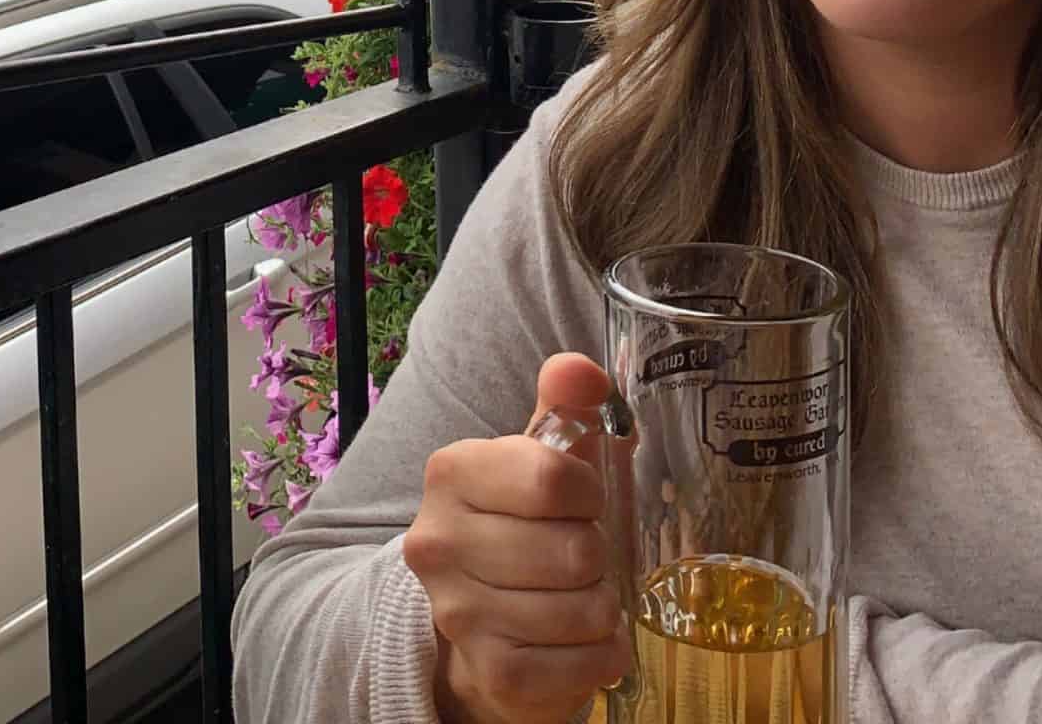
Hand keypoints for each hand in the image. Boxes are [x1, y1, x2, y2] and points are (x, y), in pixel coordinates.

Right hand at [406, 353, 629, 723]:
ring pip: (584, 611)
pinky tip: (581, 641)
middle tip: (577, 558)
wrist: (478, 616)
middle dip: (596, 556)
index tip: (581, 502)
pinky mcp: (487, 671)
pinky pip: (582, 666)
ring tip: (577, 598)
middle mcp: (438, 541)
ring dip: (601, 608)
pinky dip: (603, 655)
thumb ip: (565, 405)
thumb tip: (582, 370)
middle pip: (574, 551)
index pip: (553, 479)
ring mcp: (457, 612)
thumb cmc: (522, 524)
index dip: (589, 493)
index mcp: (452, 472)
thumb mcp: (539, 459)